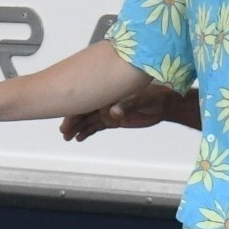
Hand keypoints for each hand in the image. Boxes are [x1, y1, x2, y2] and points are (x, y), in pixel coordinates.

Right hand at [60, 85, 179, 141]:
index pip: (87, 99)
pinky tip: (78, 138)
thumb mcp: (141, 99)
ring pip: (88, 120)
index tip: (66, 115)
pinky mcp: (113, 120)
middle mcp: (104, 100)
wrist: (165, 104)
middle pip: (83, 110)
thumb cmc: (155, 96)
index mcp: (108, 91)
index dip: (75, 107)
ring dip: (77, 128)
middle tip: (64, 131)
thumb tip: (113, 112)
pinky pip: (96, 126)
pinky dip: (87, 132)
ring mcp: (107, 110)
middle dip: (73, 120)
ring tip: (67, 137)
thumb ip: (127, 105)